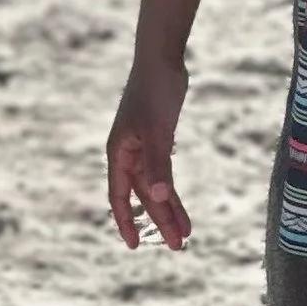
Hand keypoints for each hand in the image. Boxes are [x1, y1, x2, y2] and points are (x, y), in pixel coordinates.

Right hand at [107, 56, 190, 250]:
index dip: (126, 221)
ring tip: (187, 233)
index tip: (135, 246)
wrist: (162, 59)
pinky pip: (163, 171)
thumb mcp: (158, 131)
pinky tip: (178, 202)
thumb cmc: (155, 91)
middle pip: (144, 196)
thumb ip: (158, 165)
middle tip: (179, 245)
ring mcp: (143, 146)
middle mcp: (128, 154)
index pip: (120, 196)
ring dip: (169, 208)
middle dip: (160, 221)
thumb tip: (160, 199)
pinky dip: (172, 187)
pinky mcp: (158, 138)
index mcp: (119, 153)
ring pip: (156, 186)